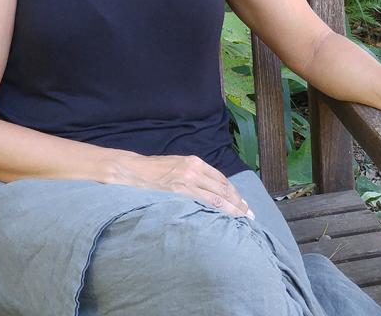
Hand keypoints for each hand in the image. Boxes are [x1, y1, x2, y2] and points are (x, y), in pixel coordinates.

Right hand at [102, 152, 253, 217]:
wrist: (133, 170)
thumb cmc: (153, 170)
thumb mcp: (177, 165)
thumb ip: (193, 174)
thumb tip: (209, 188)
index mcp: (195, 162)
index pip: (221, 179)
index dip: (233, 192)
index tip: (242, 202)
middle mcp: (194, 170)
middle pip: (223, 188)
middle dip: (237, 201)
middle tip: (248, 214)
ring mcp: (187, 181)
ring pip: (217, 197)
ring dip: (232, 208)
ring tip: (241, 218)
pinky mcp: (179, 192)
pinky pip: (202, 203)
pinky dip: (216, 211)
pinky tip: (223, 218)